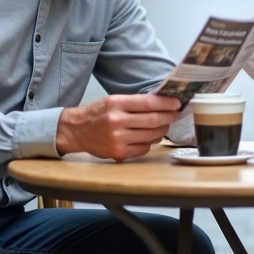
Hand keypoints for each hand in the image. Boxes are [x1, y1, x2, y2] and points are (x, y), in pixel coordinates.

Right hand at [56, 95, 181, 160]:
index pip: (149, 103)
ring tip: (163, 126)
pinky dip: (150, 142)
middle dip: (169, 117)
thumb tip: (162, 103)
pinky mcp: (118, 153)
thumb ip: (135, 102)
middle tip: (175, 115)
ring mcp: (117, 139)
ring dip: (161, 131)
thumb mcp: (113, 101)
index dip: (166, 103)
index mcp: (116, 103)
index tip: (177, 103)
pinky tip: (148, 137)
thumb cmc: (98, 114)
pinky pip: (143, 148)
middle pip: (153, 120)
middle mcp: (116, 121)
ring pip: (151, 136)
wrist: (76, 131)